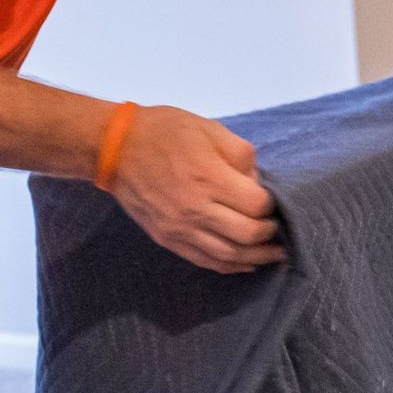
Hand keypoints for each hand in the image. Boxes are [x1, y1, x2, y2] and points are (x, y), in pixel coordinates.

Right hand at [106, 106, 283, 273]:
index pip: (256, 205)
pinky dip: (229, 265)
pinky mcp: (168, 239)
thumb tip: (256, 182)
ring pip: (228, 255)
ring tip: (274, 253)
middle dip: (269, 233)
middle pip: (247, 234)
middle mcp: (195, 208)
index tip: (274, 200)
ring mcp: (179, 228)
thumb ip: (240, 154)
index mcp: (208, 177)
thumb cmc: (164, 131)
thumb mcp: (209, 128)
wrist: (114, 148)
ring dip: (256, 256)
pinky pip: (205, 260)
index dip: (273, 205)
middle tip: (279, 227)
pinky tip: (245, 262)